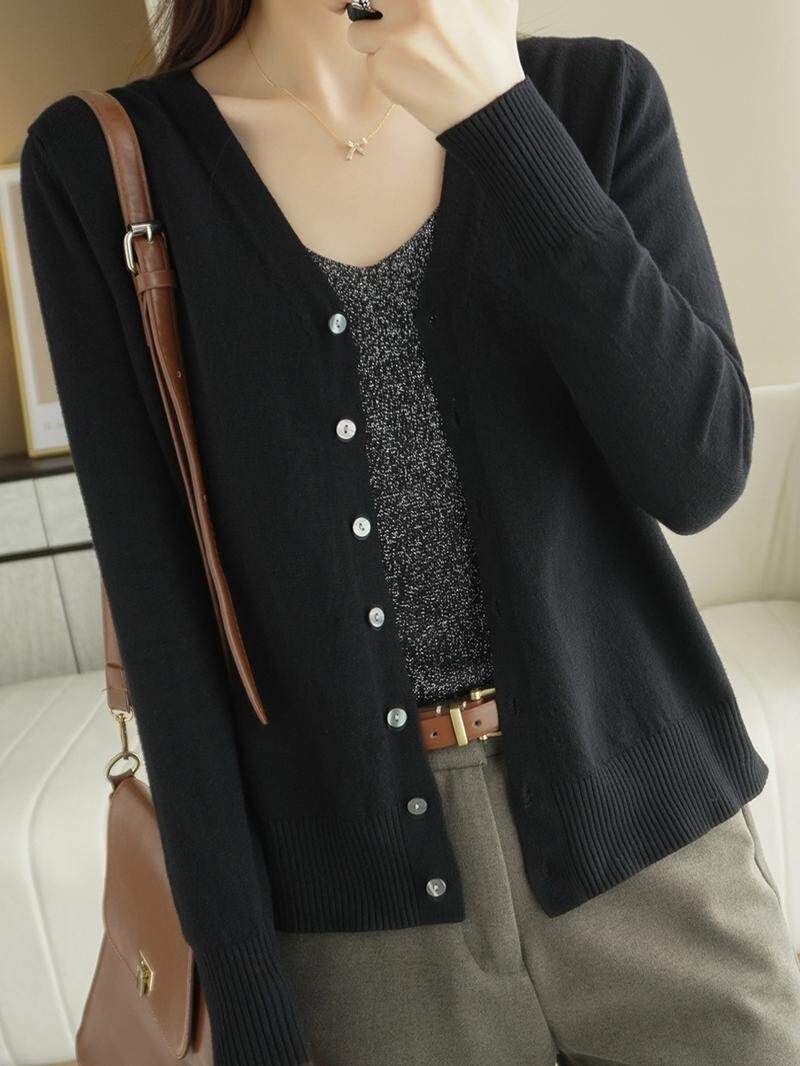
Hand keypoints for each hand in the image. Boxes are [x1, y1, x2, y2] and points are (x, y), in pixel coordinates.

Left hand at [345, 0, 525, 135]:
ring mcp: (398, 36)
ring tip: (409, 52)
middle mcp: (415, 1)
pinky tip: (414, 74)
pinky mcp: (385, 69)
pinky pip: (369, 61)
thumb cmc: (490, 45)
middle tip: (340, 6)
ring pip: (358, 30)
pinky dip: (385, 68)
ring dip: (374, 40)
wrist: (489, 105)